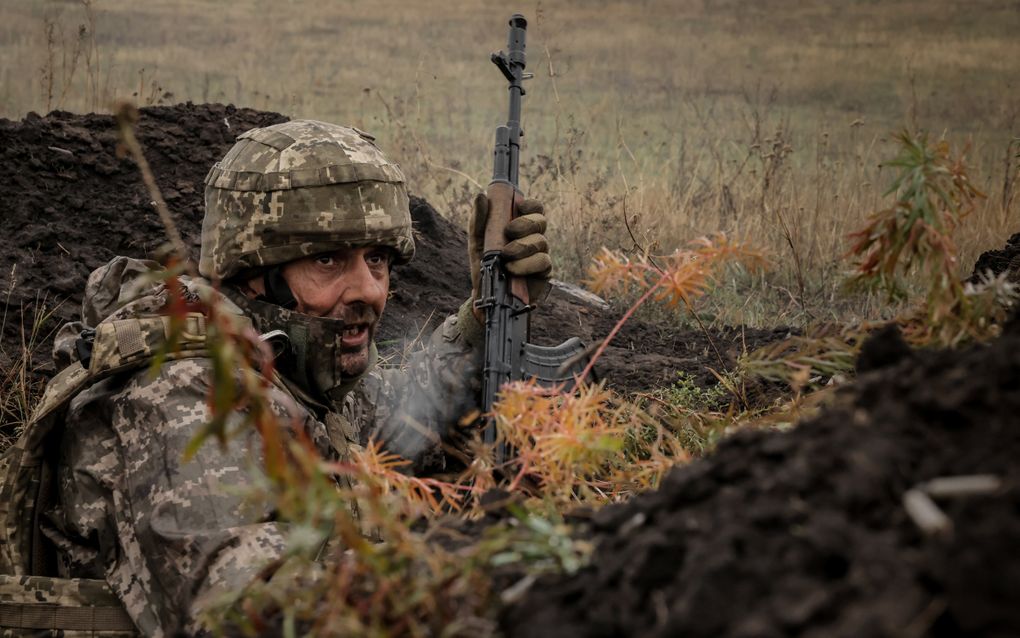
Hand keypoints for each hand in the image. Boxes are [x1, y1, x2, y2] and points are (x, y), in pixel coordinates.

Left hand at [468, 193, 552, 310]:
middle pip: (541, 221)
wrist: (486, 297)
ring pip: (542, 241)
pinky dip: (527, 264)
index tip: (519, 206)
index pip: (535, 209)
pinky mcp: (544, 273)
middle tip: (509, 231)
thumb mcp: (477, 242)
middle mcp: (533, 238)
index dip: (531, 205)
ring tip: (506, 257)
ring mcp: (540, 255)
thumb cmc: (484, 266)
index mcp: (520, 227)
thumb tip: (481, 196)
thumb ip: (479, 220)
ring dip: (523, 246)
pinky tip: (513, 269)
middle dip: (525, 224)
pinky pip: (543, 262)